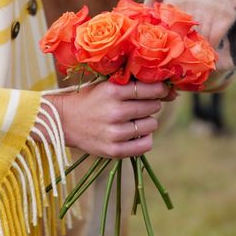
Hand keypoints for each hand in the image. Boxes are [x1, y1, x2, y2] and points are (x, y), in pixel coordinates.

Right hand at [48, 81, 168, 157]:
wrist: (64, 121)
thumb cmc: (90, 99)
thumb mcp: (107, 85)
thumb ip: (134, 84)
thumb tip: (171, 91)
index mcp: (112, 91)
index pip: (152, 89)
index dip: (161, 90)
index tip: (161, 91)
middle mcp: (114, 112)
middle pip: (153, 106)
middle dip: (150, 104)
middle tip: (138, 105)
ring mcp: (114, 133)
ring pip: (152, 124)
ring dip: (147, 121)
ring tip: (133, 119)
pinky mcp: (114, 151)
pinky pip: (146, 144)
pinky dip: (145, 138)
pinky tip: (135, 133)